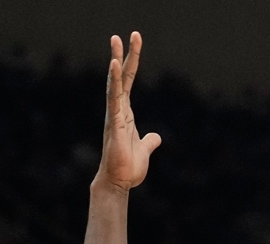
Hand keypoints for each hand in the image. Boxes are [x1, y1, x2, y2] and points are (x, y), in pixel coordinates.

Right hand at [98, 32, 161, 190]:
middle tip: (121, 35)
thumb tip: (156, 137)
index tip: (133, 44)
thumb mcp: (144, 150)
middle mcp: (118, 111)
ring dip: (115, 63)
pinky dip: (114, 82)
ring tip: (116, 42)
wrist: (119, 183)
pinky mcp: (114, 124)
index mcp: (125, 113)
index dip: (130, 63)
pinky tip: (114, 67)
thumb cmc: (128, 168)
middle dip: (122, 55)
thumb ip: (149, 141)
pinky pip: (114, 99)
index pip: (127, 82)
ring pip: (115, 84)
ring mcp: (114, 116)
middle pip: (120, 78)